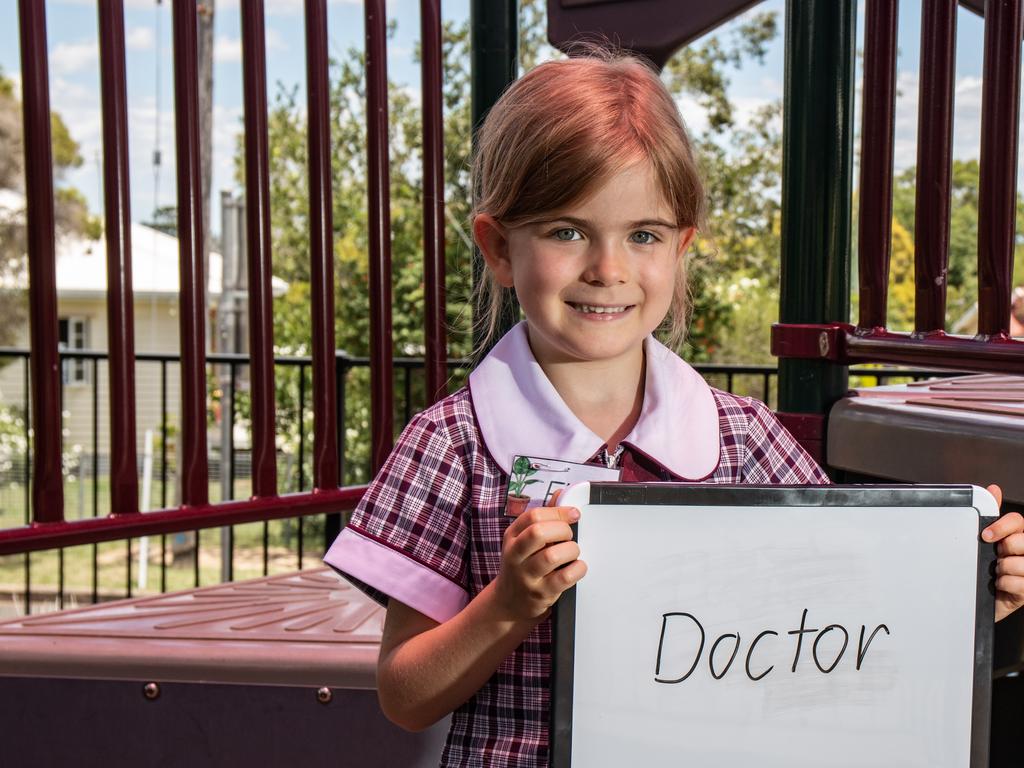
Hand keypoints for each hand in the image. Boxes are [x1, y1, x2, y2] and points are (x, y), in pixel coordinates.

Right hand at [491, 506, 586, 621]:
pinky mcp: (540, 594)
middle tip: (569, 536)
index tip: (573, 514)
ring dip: (571, 550)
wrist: (509, 602)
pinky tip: (577, 567)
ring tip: (572, 553)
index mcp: (512, 536)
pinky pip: (564, 578)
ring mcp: (526, 576)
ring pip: (552, 556)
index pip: (533, 515)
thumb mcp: (525, 540)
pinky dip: (577, 569)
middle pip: (538, 533)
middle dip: (562, 530)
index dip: (558, 512)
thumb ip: (544, 517)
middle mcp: (515, 555)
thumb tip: (561, 494)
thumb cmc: (522, 565)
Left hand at [980, 484, 1023, 621]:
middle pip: (1020, 541)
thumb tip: (994, 489)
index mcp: (1020, 537)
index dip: (1002, 526)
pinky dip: (1003, 584)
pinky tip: (1000, 585)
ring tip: (997, 572)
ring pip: (1018, 563)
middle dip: (1002, 549)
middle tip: (995, 556)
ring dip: (1001, 569)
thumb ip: (991, 515)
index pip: (1018, 521)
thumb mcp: (984, 541)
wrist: (977, 598)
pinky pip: (1018, 584)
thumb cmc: (983, 568)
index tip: (986, 535)